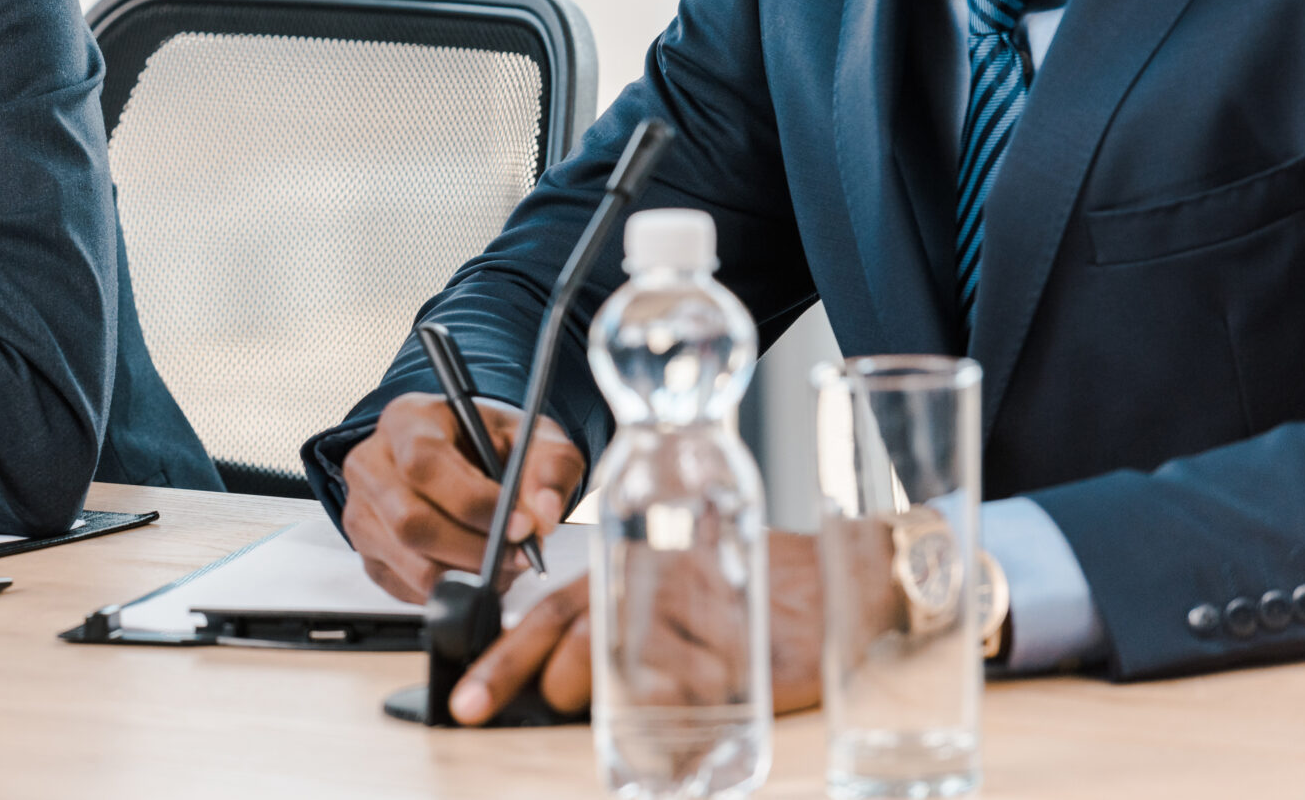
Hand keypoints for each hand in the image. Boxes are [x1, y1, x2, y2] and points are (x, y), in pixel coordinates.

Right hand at [340, 391, 586, 602]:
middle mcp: (370, 464)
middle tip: (522, 555)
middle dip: (476, 550)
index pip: (424, 464)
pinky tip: (478, 569)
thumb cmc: (492, 443)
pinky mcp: (367, 553)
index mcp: (405, 421)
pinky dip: (453, 590)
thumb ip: (550, 468)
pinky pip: (409, 588)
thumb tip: (544, 515)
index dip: (474, 501)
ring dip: (470, 576)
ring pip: (411, 563)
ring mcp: (361, 512)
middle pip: (411, 522)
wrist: (464, 456)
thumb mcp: (533, 437)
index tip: (522, 525)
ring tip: (507, 564)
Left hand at [449, 528, 826, 724]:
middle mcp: (658, 590)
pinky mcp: (751, 660)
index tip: (467, 703)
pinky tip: (679, 732)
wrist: (836, 579)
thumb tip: (544, 681)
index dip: (502, 661)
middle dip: (558, 681)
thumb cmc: (735, 587)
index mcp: (626, 572)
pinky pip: (699, 705)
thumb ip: (607, 627)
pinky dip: (679, 729)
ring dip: (623, 704)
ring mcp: (704, 624)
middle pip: (583, 642)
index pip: (548, 616)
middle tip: (556, 699)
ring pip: (637, 677)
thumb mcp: (664, 589)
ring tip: (630, 702)